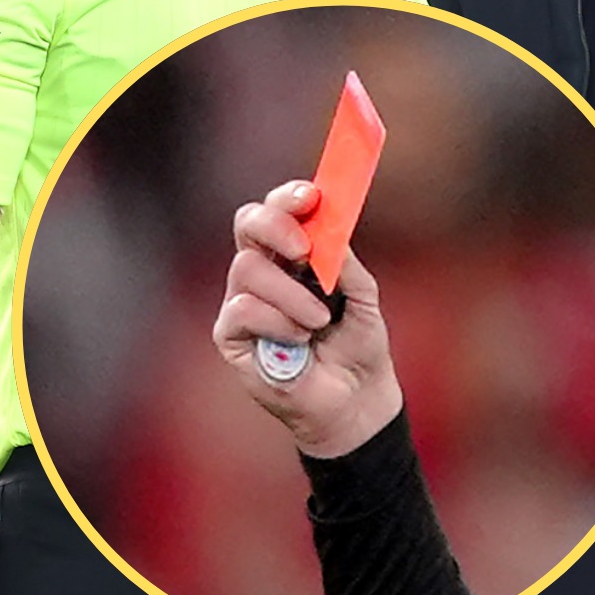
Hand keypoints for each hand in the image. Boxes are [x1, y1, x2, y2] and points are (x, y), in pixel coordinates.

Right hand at [213, 180, 401, 458]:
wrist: (354, 397)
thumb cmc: (357, 344)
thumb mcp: (364, 297)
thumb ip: (345, 263)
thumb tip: (328, 232)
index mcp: (292, 254)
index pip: (278, 210)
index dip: (288, 197)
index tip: (312, 196)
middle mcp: (263, 270)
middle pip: (248, 223)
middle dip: (275, 226)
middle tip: (303, 249)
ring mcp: (242, 300)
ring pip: (248, 268)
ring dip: (291, 294)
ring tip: (319, 320)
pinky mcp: (230, 335)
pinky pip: (243, 309)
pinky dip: (277, 321)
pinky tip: (299, 340)